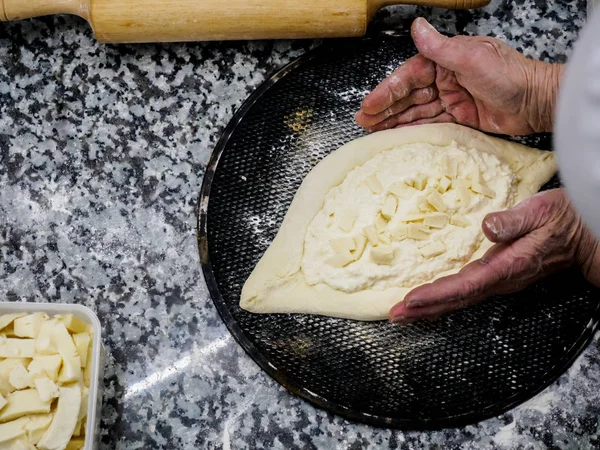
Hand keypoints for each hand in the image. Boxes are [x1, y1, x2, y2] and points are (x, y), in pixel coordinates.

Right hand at [355, 18, 563, 134]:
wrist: (538, 102)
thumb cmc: (510, 75)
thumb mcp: (472, 58)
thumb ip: (441, 48)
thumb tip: (417, 27)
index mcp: (445, 60)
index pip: (409, 76)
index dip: (387, 91)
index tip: (369, 104)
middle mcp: (445, 79)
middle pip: (408, 95)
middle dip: (385, 109)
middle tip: (363, 121)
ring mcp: (451, 99)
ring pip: (416, 111)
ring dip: (394, 120)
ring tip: (373, 131)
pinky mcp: (459, 118)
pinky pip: (430, 124)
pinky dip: (414, 129)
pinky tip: (397, 135)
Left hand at [389, 189, 599, 323]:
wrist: (585, 235)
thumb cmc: (564, 219)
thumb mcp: (541, 211)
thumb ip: (513, 221)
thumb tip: (486, 227)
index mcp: (509, 265)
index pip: (467, 284)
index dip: (438, 294)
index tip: (412, 299)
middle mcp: (502, 279)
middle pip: (458, 299)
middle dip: (425, 309)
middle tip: (396, 315)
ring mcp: (500, 281)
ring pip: (460, 299)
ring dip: (430, 308)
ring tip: (403, 314)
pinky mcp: (498, 277)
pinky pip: (466, 292)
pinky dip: (443, 299)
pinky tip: (428, 303)